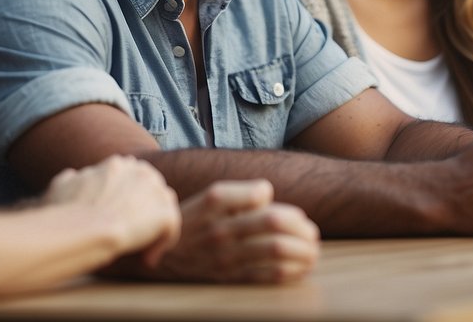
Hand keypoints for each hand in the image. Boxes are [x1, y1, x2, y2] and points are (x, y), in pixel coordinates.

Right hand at [43, 155, 180, 267]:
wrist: (81, 228)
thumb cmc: (66, 212)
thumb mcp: (61, 185)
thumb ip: (73, 178)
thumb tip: (74, 177)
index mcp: (117, 164)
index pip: (130, 177)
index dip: (125, 198)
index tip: (116, 216)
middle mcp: (141, 171)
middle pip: (151, 188)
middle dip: (143, 208)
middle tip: (130, 231)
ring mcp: (156, 191)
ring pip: (164, 205)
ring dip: (154, 223)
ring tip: (141, 246)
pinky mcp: (165, 213)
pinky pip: (171, 227)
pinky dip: (162, 243)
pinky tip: (148, 258)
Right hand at [132, 180, 318, 283]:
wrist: (158, 256)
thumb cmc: (194, 221)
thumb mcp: (209, 198)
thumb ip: (241, 194)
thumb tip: (271, 197)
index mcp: (215, 201)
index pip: (262, 195)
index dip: (283, 203)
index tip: (295, 215)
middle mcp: (220, 227)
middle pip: (274, 222)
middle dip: (302, 227)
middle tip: (312, 232)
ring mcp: (225, 254)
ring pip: (276, 250)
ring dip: (303, 250)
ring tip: (313, 250)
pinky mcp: (228, 277)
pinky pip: (267, 275)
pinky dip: (292, 271)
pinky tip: (302, 268)